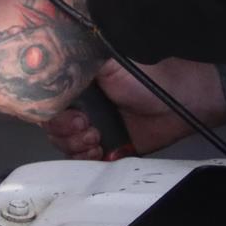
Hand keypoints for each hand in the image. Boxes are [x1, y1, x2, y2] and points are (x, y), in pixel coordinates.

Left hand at [0, 0, 104, 122]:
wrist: (80, 22)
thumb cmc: (38, 13)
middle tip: (2, 51)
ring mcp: (22, 106)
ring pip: (2, 99)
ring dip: (7, 84)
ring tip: (24, 57)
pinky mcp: (44, 111)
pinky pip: (25, 105)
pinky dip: (28, 91)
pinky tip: (37, 68)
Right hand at [45, 60, 225, 159]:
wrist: (179, 105)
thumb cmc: (147, 80)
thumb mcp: (108, 65)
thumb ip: (77, 63)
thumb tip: (48, 64)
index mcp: (76, 85)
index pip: (47, 102)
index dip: (50, 112)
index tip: (70, 115)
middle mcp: (80, 107)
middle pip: (52, 127)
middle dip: (64, 132)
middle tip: (87, 126)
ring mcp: (92, 129)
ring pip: (65, 145)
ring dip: (76, 146)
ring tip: (97, 138)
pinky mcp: (106, 149)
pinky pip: (83, 162)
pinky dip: (87, 160)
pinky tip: (100, 151)